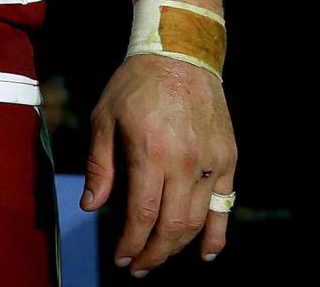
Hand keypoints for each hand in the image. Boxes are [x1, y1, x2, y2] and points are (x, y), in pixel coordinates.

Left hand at [82, 55, 236, 271]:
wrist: (181, 55)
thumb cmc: (135, 85)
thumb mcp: (104, 118)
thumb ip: (99, 166)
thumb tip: (91, 206)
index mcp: (150, 152)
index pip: (142, 213)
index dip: (131, 242)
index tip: (120, 258)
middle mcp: (185, 163)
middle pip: (172, 225)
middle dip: (153, 252)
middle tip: (137, 267)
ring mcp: (212, 163)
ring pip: (198, 220)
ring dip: (178, 246)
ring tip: (158, 258)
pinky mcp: (228, 160)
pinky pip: (225, 206)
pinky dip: (217, 233)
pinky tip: (206, 253)